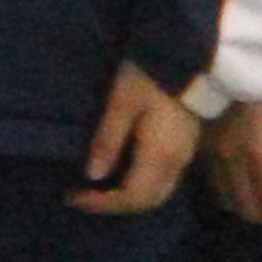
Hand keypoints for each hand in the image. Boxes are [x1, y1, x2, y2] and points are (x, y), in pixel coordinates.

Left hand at [71, 60, 202, 214]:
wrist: (189, 55)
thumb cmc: (150, 77)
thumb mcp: (121, 103)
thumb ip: (107, 140)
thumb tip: (93, 176)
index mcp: (159, 157)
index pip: (130, 198)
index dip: (101, 203)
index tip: (73, 196)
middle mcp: (176, 164)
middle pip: (146, 202)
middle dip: (114, 205)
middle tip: (84, 196)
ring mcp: (185, 156)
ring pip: (158, 194)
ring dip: (128, 198)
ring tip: (99, 189)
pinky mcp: (186, 146)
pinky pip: (164, 180)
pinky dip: (141, 186)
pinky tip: (122, 173)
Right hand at [205, 92, 261, 234]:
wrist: (240, 62)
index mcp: (261, 155)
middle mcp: (232, 161)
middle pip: (249, 210)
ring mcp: (211, 156)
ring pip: (229, 201)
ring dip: (249, 207)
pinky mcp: (199, 149)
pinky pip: (214, 185)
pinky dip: (232, 193)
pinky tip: (244, 185)